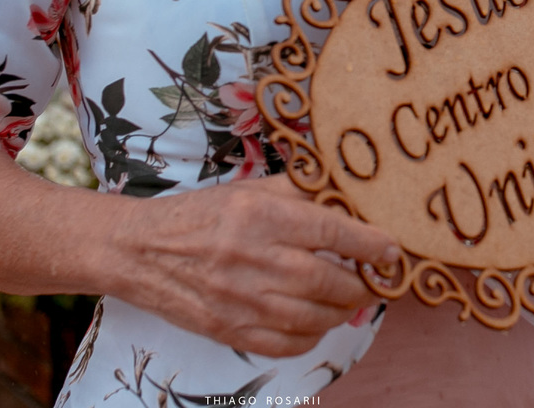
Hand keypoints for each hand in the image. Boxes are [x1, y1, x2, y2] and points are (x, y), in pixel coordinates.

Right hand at [111, 174, 397, 357]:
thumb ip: (298, 189)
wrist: (141, 252)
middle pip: (331, 281)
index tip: (392, 250)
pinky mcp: (231, 330)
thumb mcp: (247, 189)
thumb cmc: (200, 216)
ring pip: (316, 316)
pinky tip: (313, 319)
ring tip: (346, 297)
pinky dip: (312, 335)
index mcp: (261, 215)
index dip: (371, 244)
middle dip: (362, 284)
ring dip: (341, 310)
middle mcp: (255, 257)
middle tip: (373, 280)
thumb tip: (348, 194)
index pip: (333, 231)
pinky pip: (290, 344)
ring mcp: (242, 300)